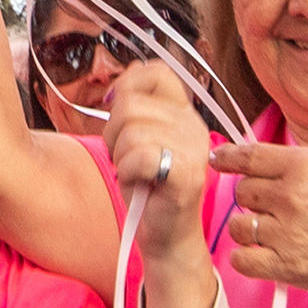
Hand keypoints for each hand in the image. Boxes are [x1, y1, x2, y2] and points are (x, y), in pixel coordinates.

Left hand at [110, 64, 211, 264]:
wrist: (167, 235)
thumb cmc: (150, 189)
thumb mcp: (140, 138)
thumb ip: (139, 105)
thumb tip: (130, 71)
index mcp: (184, 113)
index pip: (157, 73)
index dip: (128, 85)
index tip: (115, 109)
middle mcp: (193, 125)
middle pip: (131, 103)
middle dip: (113, 131)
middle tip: (124, 157)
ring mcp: (194, 149)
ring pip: (131, 130)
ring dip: (120, 155)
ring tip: (133, 172)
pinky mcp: (186, 174)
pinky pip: (140, 155)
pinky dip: (128, 171)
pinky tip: (138, 182)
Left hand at [208, 140, 307, 298]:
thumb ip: (292, 167)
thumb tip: (249, 164)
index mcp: (305, 165)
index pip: (249, 156)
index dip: (227, 157)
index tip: (216, 158)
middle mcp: (292, 195)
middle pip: (242, 191)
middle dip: (254, 200)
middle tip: (279, 210)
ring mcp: (287, 232)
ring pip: (238, 225)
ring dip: (250, 230)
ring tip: (277, 234)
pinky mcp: (286, 266)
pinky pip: (241, 259)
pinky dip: (248, 258)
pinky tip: (266, 255)